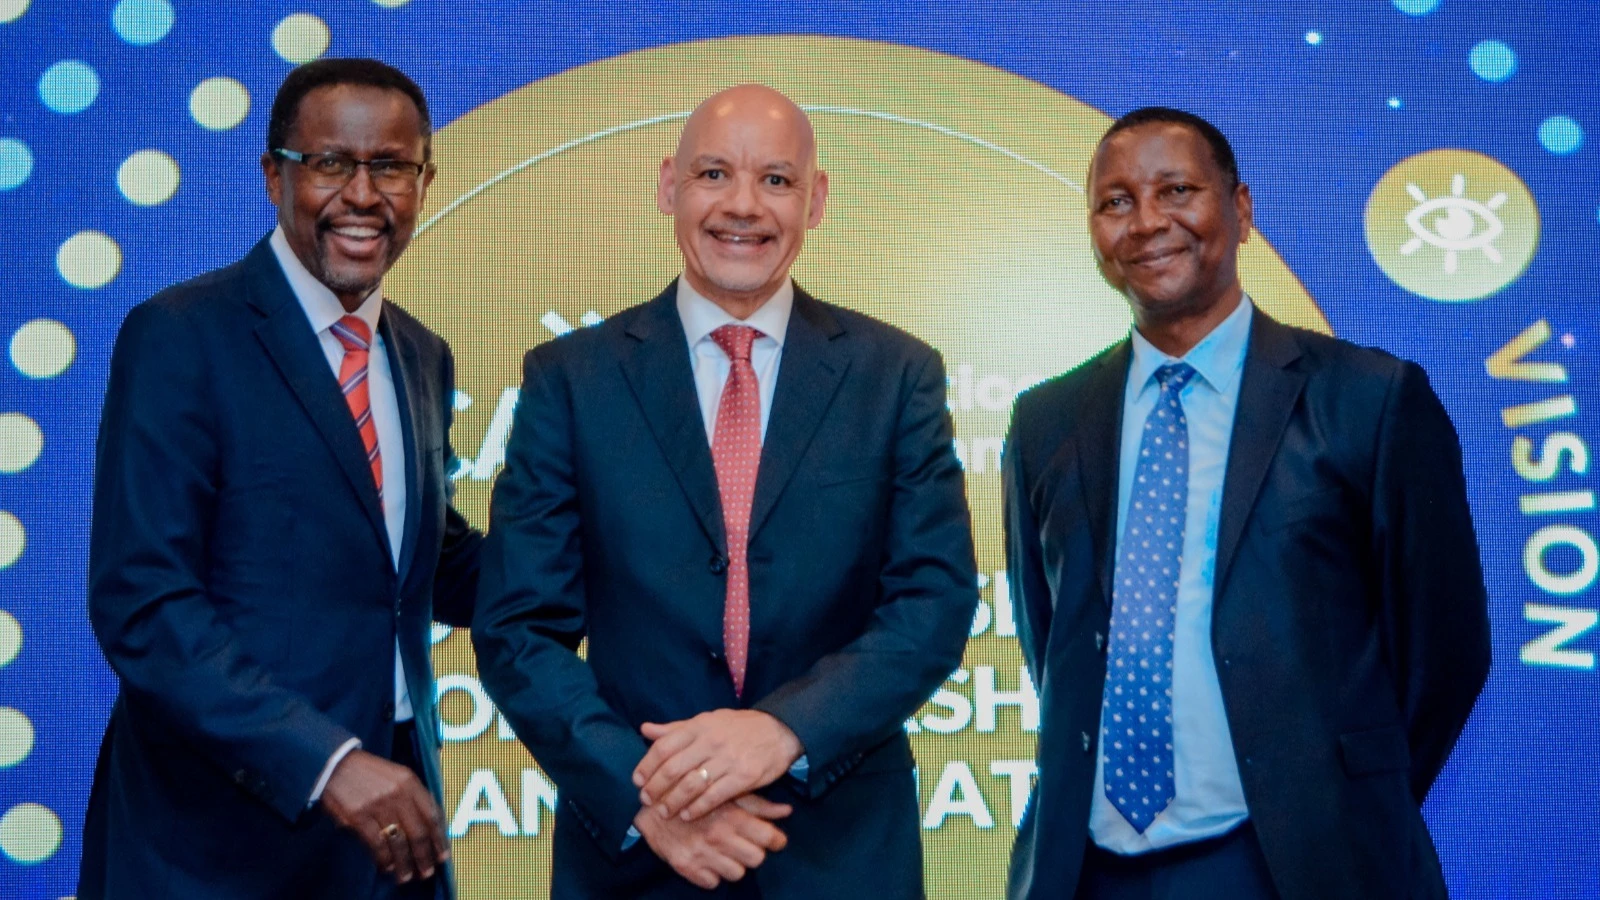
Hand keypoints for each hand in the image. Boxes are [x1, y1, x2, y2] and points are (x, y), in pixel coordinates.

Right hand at [320, 749, 448, 883]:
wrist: (335, 765)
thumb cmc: (369, 773)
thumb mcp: (397, 775)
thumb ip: (414, 796)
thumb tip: (430, 826)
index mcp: (410, 782)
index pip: (432, 815)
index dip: (439, 838)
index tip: (443, 855)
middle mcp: (398, 794)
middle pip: (418, 832)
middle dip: (424, 856)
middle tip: (426, 872)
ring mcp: (378, 805)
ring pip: (399, 842)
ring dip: (404, 863)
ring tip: (406, 876)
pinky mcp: (358, 816)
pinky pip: (377, 844)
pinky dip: (384, 859)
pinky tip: (387, 867)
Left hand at [634, 710, 802, 821]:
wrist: (778, 731)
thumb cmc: (738, 727)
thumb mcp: (707, 720)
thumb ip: (676, 728)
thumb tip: (645, 729)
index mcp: (699, 726)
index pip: (664, 746)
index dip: (647, 765)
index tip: (638, 780)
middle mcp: (710, 741)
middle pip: (673, 768)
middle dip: (656, 787)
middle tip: (647, 800)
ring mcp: (727, 759)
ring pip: (691, 785)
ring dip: (673, 801)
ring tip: (664, 812)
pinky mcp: (743, 777)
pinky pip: (714, 796)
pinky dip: (697, 808)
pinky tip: (687, 815)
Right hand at [634, 793, 791, 889]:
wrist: (652, 801)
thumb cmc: (696, 792)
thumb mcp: (728, 792)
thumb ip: (759, 804)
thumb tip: (787, 810)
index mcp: (732, 816)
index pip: (769, 838)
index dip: (775, 840)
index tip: (773, 838)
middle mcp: (718, 836)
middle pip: (756, 859)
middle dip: (754, 852)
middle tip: (746, 843)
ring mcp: (701, 854)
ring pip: (737, 874)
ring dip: (734, 864)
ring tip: (726, 851)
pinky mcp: (685, 866)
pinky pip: (712, 883)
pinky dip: (712, 874)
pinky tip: (709, 859)